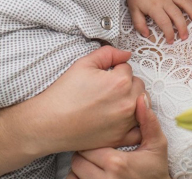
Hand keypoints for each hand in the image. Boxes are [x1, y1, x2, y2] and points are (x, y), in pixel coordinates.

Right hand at [27, 46, 145, 155]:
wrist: (49, 123)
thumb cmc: (65, 93)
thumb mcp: (84, 63)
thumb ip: (109, 53)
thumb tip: (126, 54)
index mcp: (120, 82)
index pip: (127, 67)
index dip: (114, 68)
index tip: (103, 75)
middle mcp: (127, 103)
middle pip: (138, 85)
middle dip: (126, 83)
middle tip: (107, 87)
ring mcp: (125, 123)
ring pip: (141, 104)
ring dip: (132, 100)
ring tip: (112, 101)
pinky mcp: (120, 138)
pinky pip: (139, 129)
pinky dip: (133, 122)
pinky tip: (120, 118)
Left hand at [67, 93, 170, 178]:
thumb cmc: (156, 170)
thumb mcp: (157, 145)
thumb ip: (148, 122)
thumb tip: (141, 98)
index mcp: (117, 163)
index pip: (89, 145)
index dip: (92, 139)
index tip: (99, 138)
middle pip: (78, 160)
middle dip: (84, 152)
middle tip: (95, 149)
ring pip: (73, 174)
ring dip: (80, 167)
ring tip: (92, 163)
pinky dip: (78, 178)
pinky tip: (90, 174)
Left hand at [125, 0, 191, 43]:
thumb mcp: (133, 9)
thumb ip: (139, 23)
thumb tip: (146, 35)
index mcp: (154, 7)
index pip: (165, 23)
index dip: (169, 34)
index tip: (171, 41)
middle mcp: (165, 0)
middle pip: (177, 15)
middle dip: (182, 28)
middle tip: (185, 36)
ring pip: (185, 2)